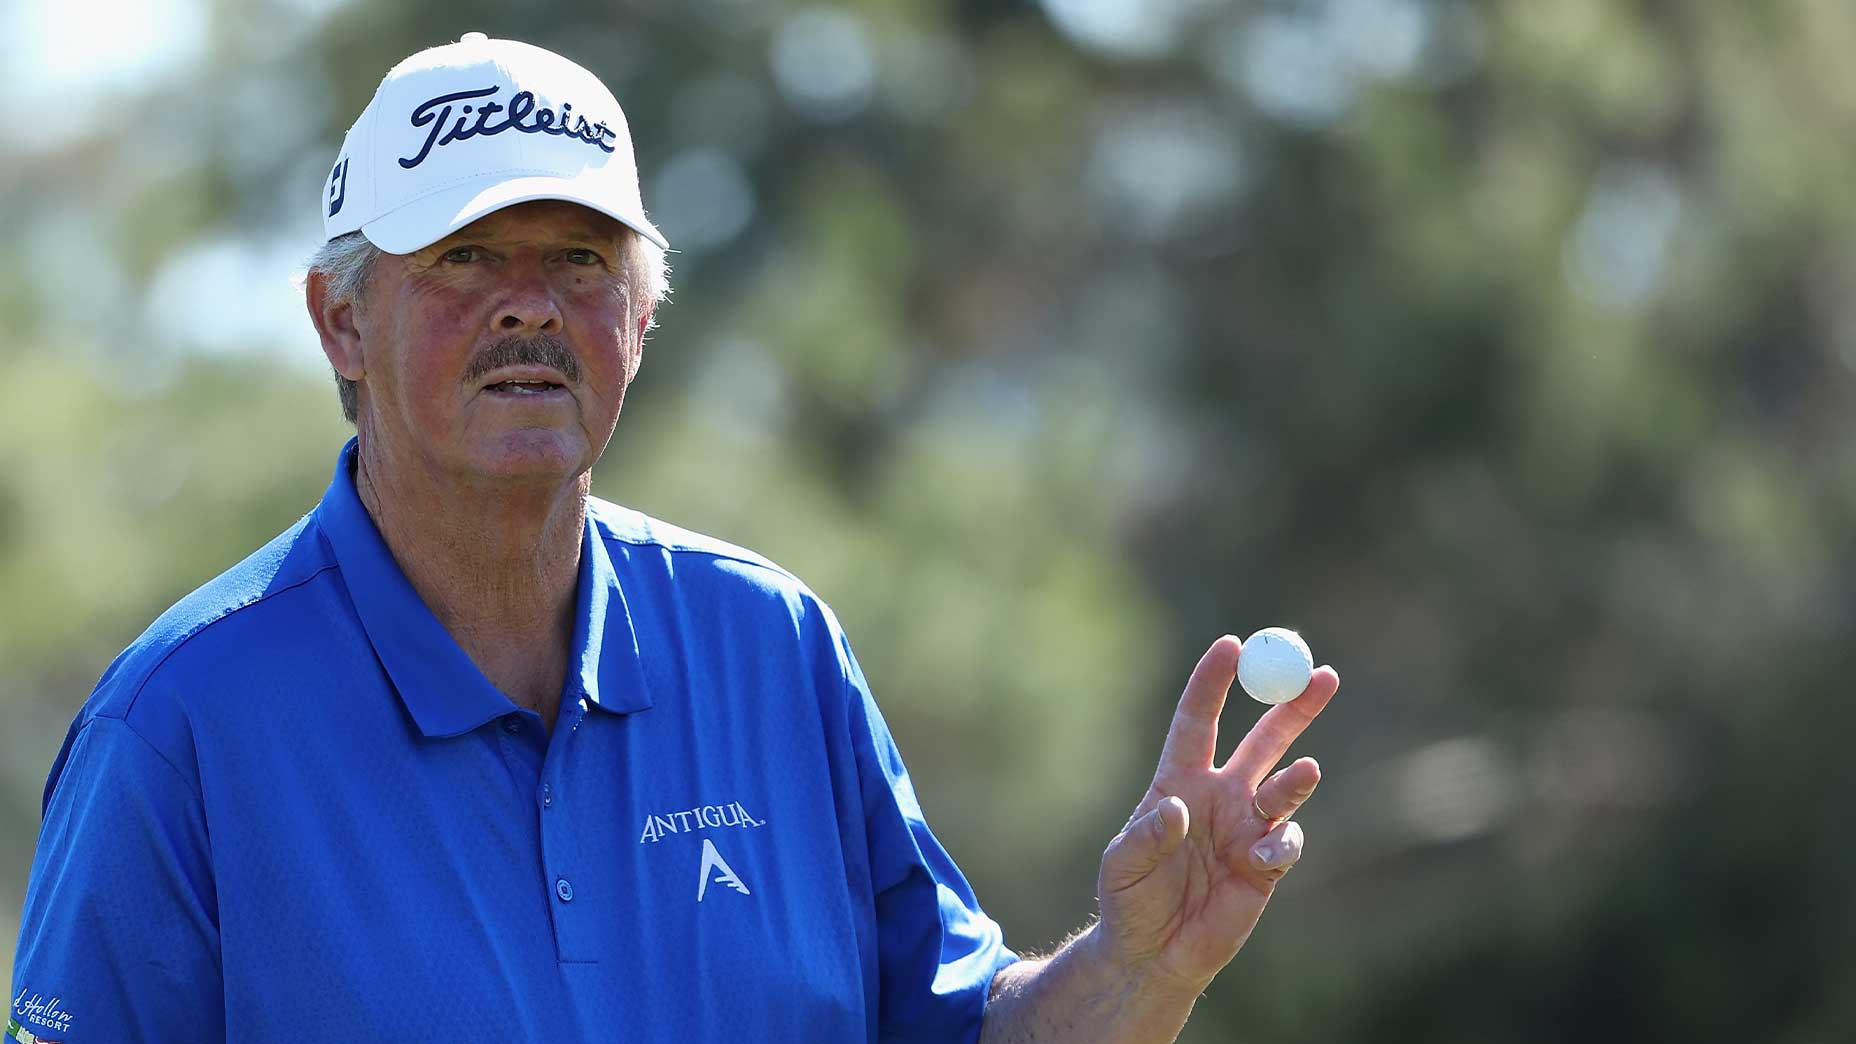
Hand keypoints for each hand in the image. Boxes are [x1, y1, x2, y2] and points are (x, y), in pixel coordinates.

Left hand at [1095, 634, 1338, 992]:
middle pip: (1263, 739)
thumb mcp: (1123, 865)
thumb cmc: (1128, 900)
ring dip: (1297, 777)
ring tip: (1304, 771)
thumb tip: (1178, 809)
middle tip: (1323, 675)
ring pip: (1285, 787)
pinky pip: (1286, 841)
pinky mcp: (1266, 864)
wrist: (1153, 954)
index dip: (1214, 683)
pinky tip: (1262, 856)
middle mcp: (1220, 795)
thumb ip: (1149, 835)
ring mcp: (1247, 828)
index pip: (1198, 720)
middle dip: (1295, 706)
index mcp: (1179, 780)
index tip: (1232, 646)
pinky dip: (1281, 843)